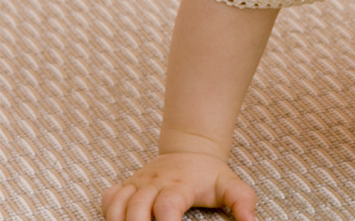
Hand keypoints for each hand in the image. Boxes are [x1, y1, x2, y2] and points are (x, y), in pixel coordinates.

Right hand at [102, 152, 256, 220]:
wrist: (192, 146)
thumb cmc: (209, 174)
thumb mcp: (230, 184)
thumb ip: (242, 201)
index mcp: (181, 185)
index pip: (168, 205)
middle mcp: (157, 183)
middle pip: (136, 209)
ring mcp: (140, 183)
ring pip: (119, 205)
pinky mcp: (128, 184)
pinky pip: (109, 199)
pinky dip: (108, 212)